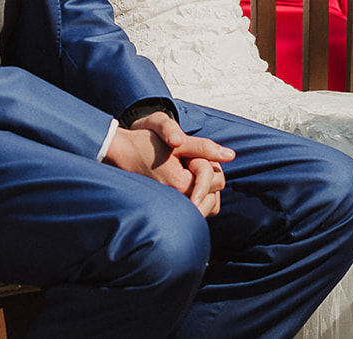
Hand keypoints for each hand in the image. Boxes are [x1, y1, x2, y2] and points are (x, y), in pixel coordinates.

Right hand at [105, 111, 232, 216]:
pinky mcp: (170, 210)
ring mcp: (173, 208)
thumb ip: (205, 148)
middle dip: (209, 178)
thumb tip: (231, 155)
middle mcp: (177, 201)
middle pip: (215, 195)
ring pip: (209, 206)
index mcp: (180, 184)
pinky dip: (198, 197)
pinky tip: (187, 183)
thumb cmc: (145, 144)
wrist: (121, 154)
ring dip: (205, 189)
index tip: (190, 156)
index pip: (218, 180)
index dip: (210, 163)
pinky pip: (197, 210)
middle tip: (189, 163)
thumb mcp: (177, 142)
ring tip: (188, 173)